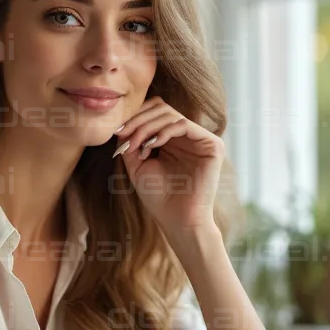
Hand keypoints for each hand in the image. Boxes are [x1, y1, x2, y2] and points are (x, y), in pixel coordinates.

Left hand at [113, 96, 224, 232]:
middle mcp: (189, 136)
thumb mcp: (138, 166)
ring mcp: (202, 139)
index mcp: (174, 140)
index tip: (117, 133)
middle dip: (138, 120)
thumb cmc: (159, 198)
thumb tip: (121, 123)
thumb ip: (131, 142)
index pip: (154, 113)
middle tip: (124, 136)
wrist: (178, 220)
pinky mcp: (212, 145)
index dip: (135, 117)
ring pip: (170, 114)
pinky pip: (184, 125)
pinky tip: (152, 145)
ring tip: (136, 146)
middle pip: (161, 108)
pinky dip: (164, 131)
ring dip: (147, 127)